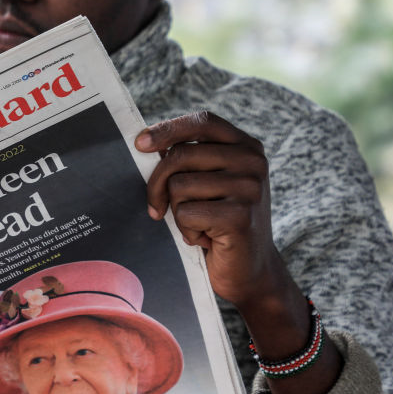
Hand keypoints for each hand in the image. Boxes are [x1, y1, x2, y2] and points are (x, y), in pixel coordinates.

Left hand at [135, 111, 277, 306]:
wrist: (251, 271)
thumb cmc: (220, 224)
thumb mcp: (209, 184)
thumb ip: (188, 161)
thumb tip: (146, 142)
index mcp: (246, 146)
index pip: (202, 122)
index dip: (168, 129)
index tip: (140, 144)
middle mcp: (253, 162)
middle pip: (180, 155)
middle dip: (157, 184)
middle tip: (157, 208)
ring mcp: (249, 188)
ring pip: (179, 186)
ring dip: (178, 212)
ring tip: (198, 225)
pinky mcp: (240, 216)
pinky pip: (186, 214)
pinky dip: (186, 231)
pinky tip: (205, 239)